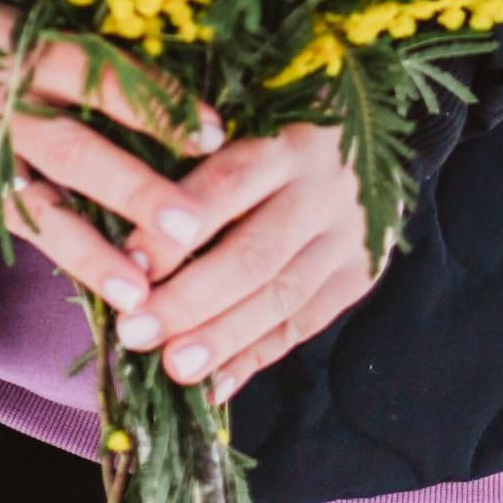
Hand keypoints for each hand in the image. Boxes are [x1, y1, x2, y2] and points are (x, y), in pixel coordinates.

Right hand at [0, 1, 223, 322]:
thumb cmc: (5, 37)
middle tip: (190, 226)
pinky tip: (112, 293)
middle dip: (132, 191)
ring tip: (142, 292)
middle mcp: (6, 107)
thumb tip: (193, 95)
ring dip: (96, 251)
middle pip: (73, 151)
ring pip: (44, 206)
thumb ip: (100, 58)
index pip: (99, 76)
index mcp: (29, 50)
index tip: (218, 133)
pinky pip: (27, 231)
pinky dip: (71, 260)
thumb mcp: (42, 23)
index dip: (157, 103)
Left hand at [112, 121, 382, 406]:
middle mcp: (323, 189)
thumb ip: (203, 160)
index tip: (126, 264)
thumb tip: (126, 228)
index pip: (228, 184)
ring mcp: (347, 238)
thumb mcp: (255, 119)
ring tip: (174, 366)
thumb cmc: (288, 129)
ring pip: (281, 298)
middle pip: (255, 254)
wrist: (376, 143)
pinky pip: (303, 325)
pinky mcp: (358, 276)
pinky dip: (256, 358)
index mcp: (288, 141)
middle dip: (190, 300)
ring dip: (222, 339)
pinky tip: (216, 384)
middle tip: (136, 331)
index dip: (177, 227)